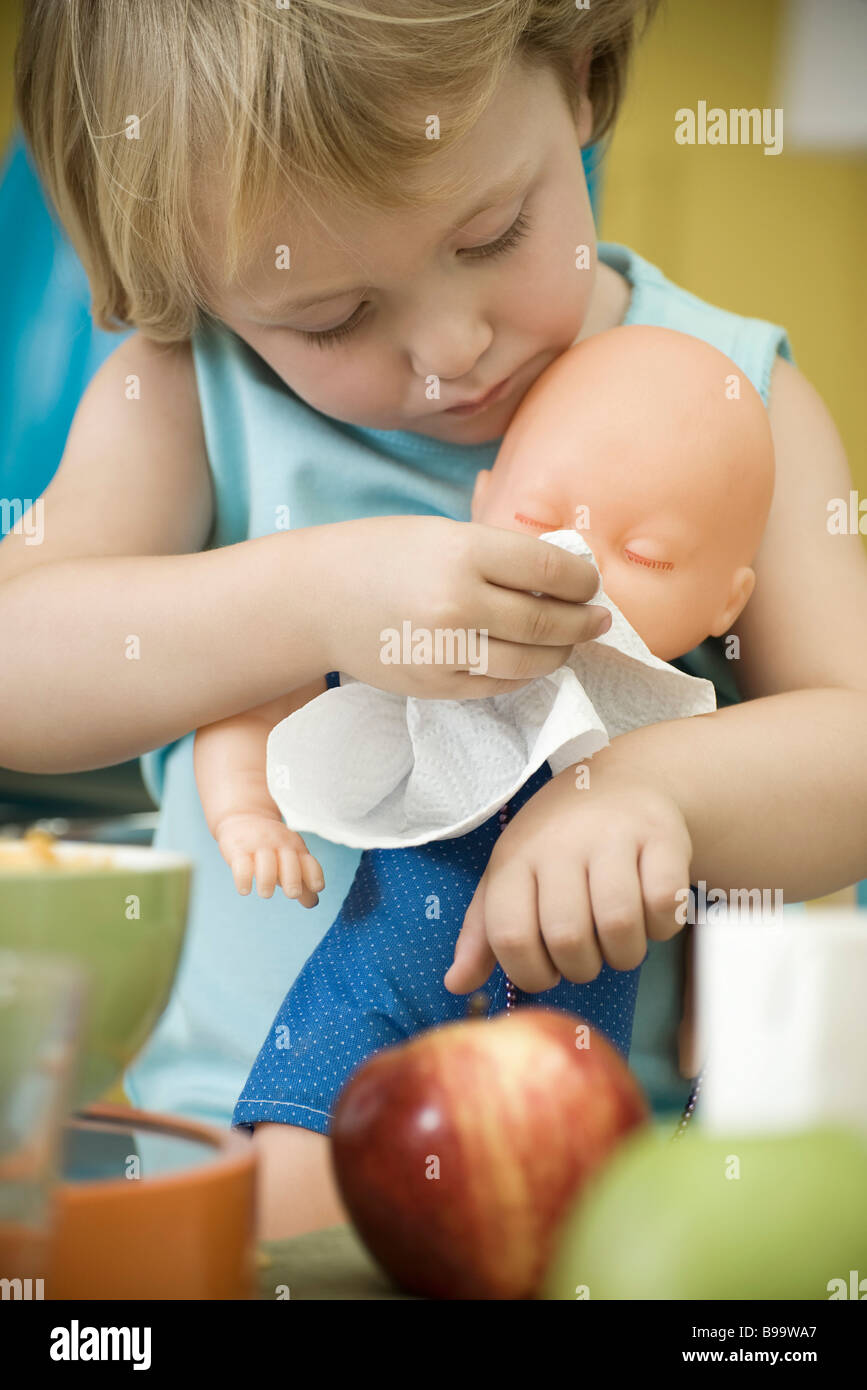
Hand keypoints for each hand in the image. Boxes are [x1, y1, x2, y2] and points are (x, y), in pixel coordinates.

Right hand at [215, 812, 323, 905]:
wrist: (244, 818)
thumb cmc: (272, 847)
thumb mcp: (290, 859)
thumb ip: (302, 881)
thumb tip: (313, 903)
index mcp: (296, 849)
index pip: (309, 863)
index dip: (314, 875)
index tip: (317, 887)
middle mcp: (279, 845)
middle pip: (290, 862)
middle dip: (293, 880)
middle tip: (292, 894)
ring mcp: (258, 846)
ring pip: (266, 864)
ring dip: (267, 882)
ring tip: (266, 893)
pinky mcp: (238, 850)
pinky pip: (241, 866)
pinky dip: (244, 881)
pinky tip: (245, 889)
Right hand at [318, 515, 610, 699]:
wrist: (316, 598)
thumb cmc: (382, 554)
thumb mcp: (442, 532)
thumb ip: (501, 552)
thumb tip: (566, 573)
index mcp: (463, 552)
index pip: (551, 573)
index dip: (583, 581)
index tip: (590, 583)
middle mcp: (458, 602)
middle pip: (547, 622)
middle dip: (583, 622)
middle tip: (598, 618)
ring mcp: (446, 650)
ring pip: (530, 662)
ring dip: (560, 653)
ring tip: (569, 642)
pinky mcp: (435, 684)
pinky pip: (498, 685)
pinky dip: (524, 675)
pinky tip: (530, 661)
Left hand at [444, 767, 692, 993]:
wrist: (621, 782)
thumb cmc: (558, 840)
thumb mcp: (511, 875)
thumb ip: (483, 932)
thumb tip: (457, 982)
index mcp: (516, 857)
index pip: (509, 935)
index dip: (529, 972)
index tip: (545, 971)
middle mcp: (561, 842)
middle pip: (568, 938)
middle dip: (581, 968)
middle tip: (587, 955)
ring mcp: (613, 836)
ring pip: (619, 926)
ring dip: (623, 954)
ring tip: (619, 940)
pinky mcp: (662, 836)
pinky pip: (664, 904)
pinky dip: (661, 926)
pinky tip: (650, 914)